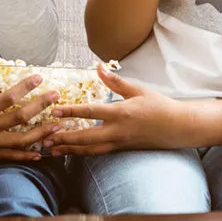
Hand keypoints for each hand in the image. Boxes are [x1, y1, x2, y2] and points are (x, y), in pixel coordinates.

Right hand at [0, 48, 59, 161]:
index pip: (7, 99)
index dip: (25, 88)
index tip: (39, 78)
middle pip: (20, 119)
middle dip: (40, 107)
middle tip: (56, 97)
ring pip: (20, 141)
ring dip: (41, 134)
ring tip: (58, 126)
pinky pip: (10, 156)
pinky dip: (26, 155)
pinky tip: (41, 154)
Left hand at [44, 64, 187, 155]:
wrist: (177, 128)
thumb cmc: (158, 106)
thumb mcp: (137, 89)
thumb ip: (115, 81)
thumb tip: (98, 66)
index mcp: (121, 113)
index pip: (91, 112)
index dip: (71, 112)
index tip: (54, 111)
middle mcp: (118, 131)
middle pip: (86, 138)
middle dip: (64, 139)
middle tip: (44, 138)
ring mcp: (119, 143)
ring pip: (90, 150)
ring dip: (69, 150)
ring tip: (51, 150)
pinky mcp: (121, 150)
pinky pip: (98, 154)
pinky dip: (82, 154)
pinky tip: (71, 153)